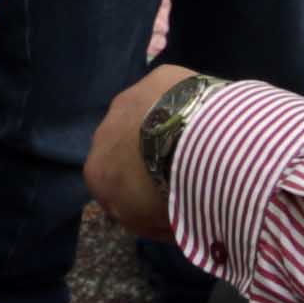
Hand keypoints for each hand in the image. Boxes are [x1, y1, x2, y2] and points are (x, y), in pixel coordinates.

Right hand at [89, 60, 203, 244]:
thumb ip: (150, 220)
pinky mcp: (158, 75)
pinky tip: (207, 114)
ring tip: (196, 140)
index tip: (162, 199)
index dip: (135, 193)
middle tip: (181, 169)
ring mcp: (128, 99)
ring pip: (143, 115)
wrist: (194, 145)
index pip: (109, 187)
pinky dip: (184, 102)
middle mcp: (102, 133)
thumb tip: (162, 218)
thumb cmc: (172, 195)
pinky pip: (170, 93)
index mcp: (96, 173)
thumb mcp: (157, 226)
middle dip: (144, 155)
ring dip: (161, 125)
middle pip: (123, 147)